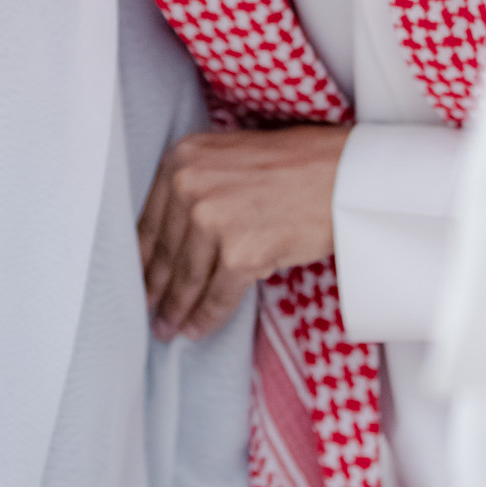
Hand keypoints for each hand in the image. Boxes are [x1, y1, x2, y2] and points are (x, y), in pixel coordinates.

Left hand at [139, 124, 350, 339]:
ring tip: (170, 328)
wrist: (347, 174)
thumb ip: (199, 188)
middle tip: (149, 313)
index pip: (152, 219)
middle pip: (166, 252)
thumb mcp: (231, 159)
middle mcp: (190, 185)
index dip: (143, 258)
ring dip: (177, 308)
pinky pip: (218, 295)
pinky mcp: (241, 252)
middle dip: (156, 289)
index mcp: (183, 158)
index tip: (138, 281)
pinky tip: (196, 329)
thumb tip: (175, 239)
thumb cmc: (299, 164)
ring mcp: (214, 219)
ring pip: (188, 278)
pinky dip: (206, 317)